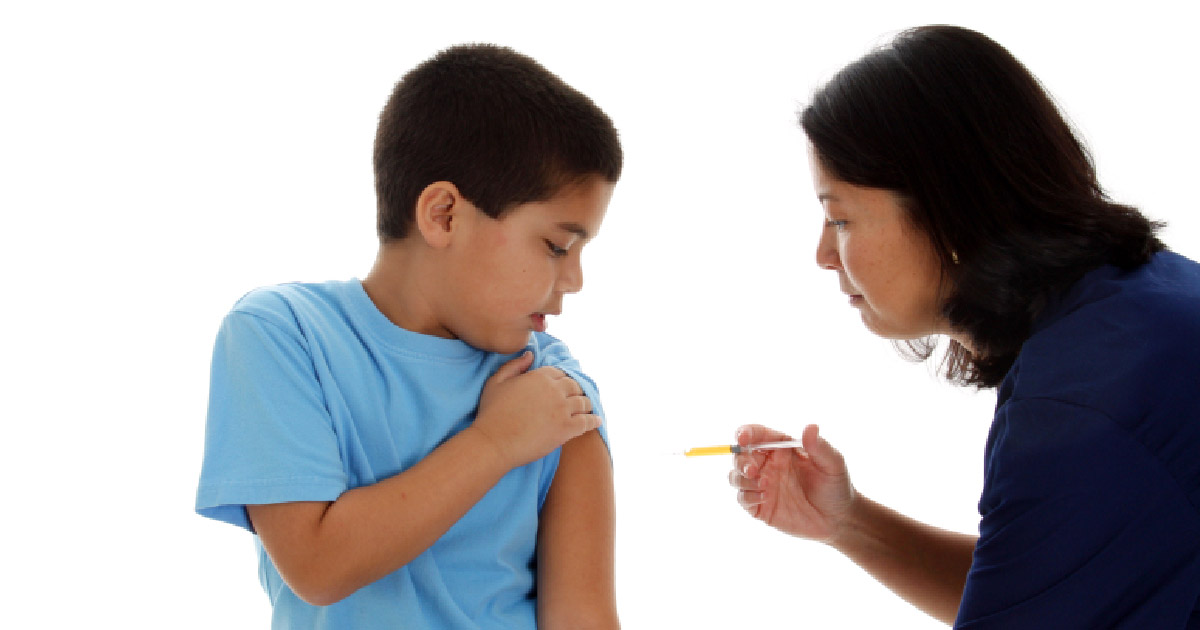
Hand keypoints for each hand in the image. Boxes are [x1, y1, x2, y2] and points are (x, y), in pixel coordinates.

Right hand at [473, 351, 600, 467]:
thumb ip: (514, 366)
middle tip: (578, 397)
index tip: (564, 387)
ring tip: (588, 409)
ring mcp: (562, 409)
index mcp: (539, 377)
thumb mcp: (496, 382)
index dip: (562, 380)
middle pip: (574, 386)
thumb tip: (531, 355)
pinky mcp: (566, 429)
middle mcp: (554, 390)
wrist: (494, 442)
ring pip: (583, 403)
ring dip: (586, 405)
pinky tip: (596, 421)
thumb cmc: (491, 413)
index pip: (559, 373)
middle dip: (576, 391)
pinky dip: (593, 421)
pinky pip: (587, 422)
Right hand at [729, 424, 855, 542]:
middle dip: (741, 460)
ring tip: (764, 485)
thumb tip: (810, 426)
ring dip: (741, 478)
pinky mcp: (760, 506)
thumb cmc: (836, 487)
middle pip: (740, 455)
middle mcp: (768, 464)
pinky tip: (764, 498)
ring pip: (736, 476)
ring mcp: (762, 485)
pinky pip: (742, 498)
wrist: (839, 520)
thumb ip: (820, 446)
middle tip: (752, 470)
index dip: (746, 433)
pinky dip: (747, 496)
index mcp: (782, 448)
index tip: (742, 438)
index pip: (757, 435)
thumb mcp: (833, 464)